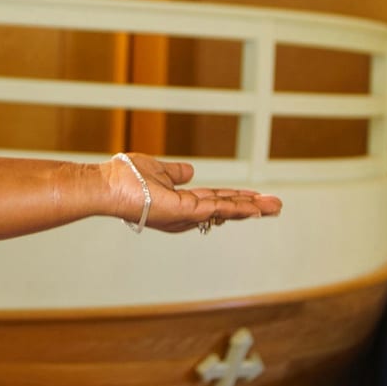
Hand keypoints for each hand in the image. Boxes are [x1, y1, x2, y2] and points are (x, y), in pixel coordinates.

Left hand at [103, 153, 282, 233]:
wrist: (109, 185)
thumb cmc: (126, 179)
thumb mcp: (159, 171)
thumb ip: (176, 173)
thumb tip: (189, 171)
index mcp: (182, 204)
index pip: (217, 200)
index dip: (238, 199)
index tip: (258, 198)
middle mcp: (186, 214)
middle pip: (227, 209)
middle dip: (253, 207)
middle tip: (277, 206)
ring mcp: (186, 215)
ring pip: (226, 209)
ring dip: (251, 208)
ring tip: (274, 206)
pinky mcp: (184, 211)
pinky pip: (215, 207)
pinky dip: (236, 206)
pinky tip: (253, 206)